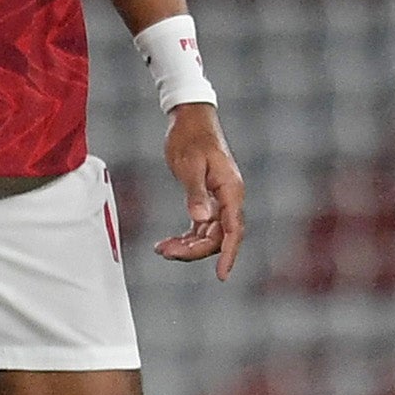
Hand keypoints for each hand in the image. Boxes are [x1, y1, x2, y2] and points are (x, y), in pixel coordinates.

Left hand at [157, 102, 245, 276]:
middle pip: (218, 236)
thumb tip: (200, 220)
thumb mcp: (189, 164)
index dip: (228, 254)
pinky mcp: (207, 199)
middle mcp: (229, 198)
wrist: (190, 118)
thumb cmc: (190, 137)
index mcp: (231, 190)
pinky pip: (200, 227)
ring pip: (208, 234)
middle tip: (166, 251)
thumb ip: (195, 193)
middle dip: (194, 250)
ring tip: (161, 249)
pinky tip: (167, 243)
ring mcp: (219, 200)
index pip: (233, 230)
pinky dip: (186, 237)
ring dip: (187, 246)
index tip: (221, 275)